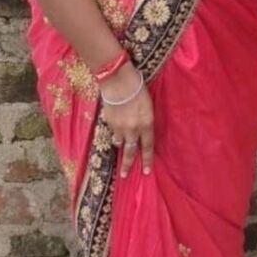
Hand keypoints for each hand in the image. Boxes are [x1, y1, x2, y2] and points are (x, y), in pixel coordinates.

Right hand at [99, 62, 153, 177]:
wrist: (118, 79)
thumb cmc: (137, 87)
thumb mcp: (148, 103)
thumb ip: (145, 119)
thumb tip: (143, 128)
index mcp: (147, 123)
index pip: (148, 147)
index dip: (146, 160)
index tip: (145, 172)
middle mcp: (133, 129)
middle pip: (131, 151)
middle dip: (128, 165)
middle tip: (125, 176)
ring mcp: (120, 127)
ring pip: (119, 143)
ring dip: (120, 146)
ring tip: (120, 149)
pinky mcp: (109, 122)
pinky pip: (112, 133)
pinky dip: (114, 133)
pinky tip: (115, 130)